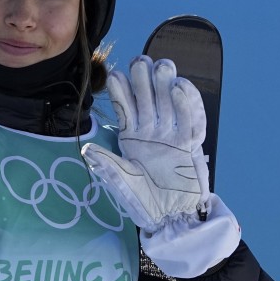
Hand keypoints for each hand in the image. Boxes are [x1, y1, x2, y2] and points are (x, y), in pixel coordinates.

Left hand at [81, 55, 209, 232]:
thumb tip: (88, 149)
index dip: (121, 92)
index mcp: (132, 137)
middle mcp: (152, 131)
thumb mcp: (122, 185)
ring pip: (169, 103)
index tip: (115, 75)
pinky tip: (181, 87)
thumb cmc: (144, 202)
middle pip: (148, 99)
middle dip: (145, 80)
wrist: (172, 218)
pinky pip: (192, 120)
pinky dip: (189, 103)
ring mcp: (172, 136)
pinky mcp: (191, 145)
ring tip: (162, 67)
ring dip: (166, 85)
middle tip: (141, 62)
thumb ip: (109, 166)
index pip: (126, 109)